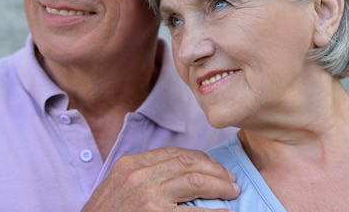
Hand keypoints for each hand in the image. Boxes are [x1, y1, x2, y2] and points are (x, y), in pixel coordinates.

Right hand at [81, 146, 240, 211]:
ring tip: (232, 192)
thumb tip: (175, 174)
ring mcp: (148, 196)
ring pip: (195, 180)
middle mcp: (139, 175)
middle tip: (230, 180)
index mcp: (130, 164)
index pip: (173, 153)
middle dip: (214, 170)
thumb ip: (140, 176)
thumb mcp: (117, 187)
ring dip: (219, 185)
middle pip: (188, 162)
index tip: (213, 167)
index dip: (200, 158)